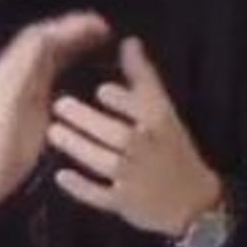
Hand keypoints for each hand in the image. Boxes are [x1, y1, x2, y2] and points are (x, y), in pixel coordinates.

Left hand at [0, 12, 112, 226]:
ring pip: (46, 54)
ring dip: (71, 43)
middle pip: (43, 41)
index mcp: (8, 72)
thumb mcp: (11, 105)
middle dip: (73, 30)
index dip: (70, 26)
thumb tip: (46, 37)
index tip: (99, 25)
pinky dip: (66, 60)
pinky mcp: (24, 102)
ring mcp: (16, 87)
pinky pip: (47, 71)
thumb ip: (26, 69)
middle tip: (103, 29)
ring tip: (97, 40)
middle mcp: (11, 73)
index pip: (40, 36)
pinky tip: (80, 64)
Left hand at [48, 35, 222, 239]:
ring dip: (79, 147)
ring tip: (54, 132)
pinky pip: (100, 195)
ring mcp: (135, 178)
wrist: (192, 200)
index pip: (143, 109)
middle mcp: (148, 150)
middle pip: (118, 135)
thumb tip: (129, 42)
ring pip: (105, 162)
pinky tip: (61, 175)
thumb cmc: (174, 148)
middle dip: (89, 121)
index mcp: (160, 124)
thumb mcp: (165, 110)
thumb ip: (144, 77)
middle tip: (60, 106)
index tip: (99, 89)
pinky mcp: (123, 203)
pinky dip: (81, 187)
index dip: (122, 100)